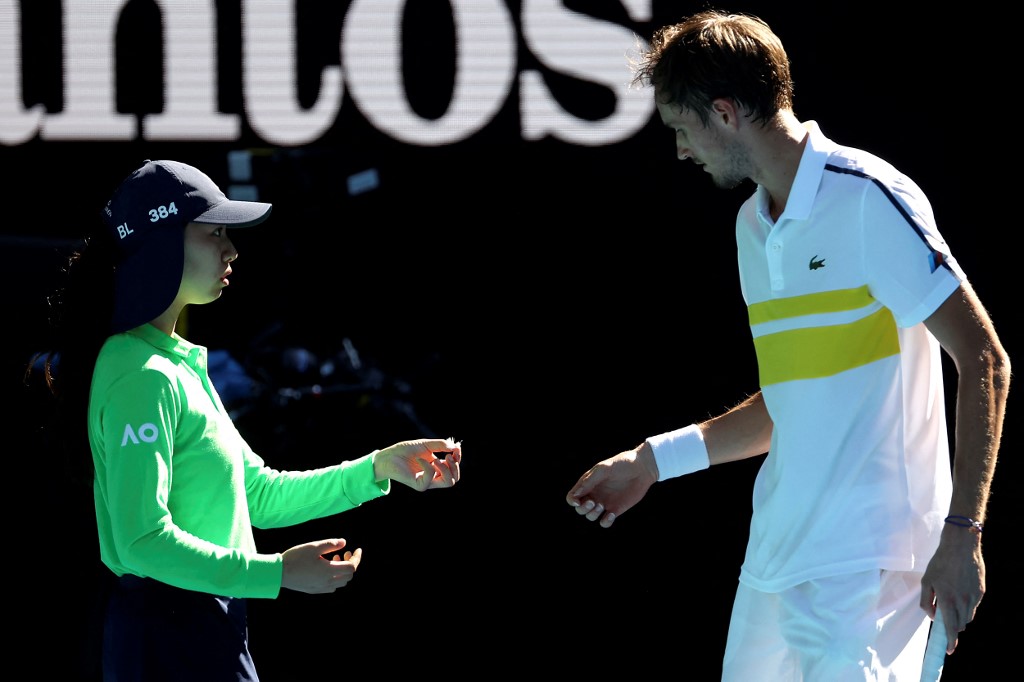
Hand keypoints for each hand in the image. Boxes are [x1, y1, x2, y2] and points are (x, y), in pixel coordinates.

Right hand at [281, 538, 361, 593]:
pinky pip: (331, 587)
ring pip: (340, 583)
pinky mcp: (314, 590)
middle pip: (348, 576)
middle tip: (345, 552)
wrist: (279, 573)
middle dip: (350, 563)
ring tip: (335, 559)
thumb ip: (331, 544)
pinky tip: (327, 569)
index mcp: (329, 571)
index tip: (357, 549)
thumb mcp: (314, 546)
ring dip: (343, 571)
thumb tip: (344, 542)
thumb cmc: (296, 557)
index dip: (357, 558)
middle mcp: (327, 582)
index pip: (351, 567)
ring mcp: (321, 588)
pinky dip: (335, 578)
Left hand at [373, 437, 461, 490]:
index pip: (454, 469)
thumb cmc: (406, 450)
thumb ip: (441, 445)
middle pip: (454, 479)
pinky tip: (419, 459)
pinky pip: (431, 477)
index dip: (458, 459)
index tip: (456, 449)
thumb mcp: (426, 445)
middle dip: (455, 466)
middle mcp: (433, 477)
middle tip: (448, 456)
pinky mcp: (419, 485)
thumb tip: (456, 447)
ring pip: (448, 482)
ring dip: (446, 468)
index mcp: (436, 468)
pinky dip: (428, 466)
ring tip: (438, 459)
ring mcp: (427, 482)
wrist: (389, 456)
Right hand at [565, 443, 657, 527]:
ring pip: (590, 516)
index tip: (578, 501)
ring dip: (592, 514)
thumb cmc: (622, 464)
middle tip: (593, 502)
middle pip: (580, 509)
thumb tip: (575, 495)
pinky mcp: (615, 510)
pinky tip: (611, 514)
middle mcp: (594, 494)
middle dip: (583, 508)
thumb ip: (589, 481)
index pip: (572, 496)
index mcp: (588, 483)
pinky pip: (604, 522)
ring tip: (601, 506)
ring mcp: (604, 503)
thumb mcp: (604, 469)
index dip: (572, 501)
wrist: (642, 469)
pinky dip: (605, 522)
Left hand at [918, 526, 985, 653]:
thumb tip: (932, 616)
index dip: (950, 641)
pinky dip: (966, 606)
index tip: (949, 651)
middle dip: (952, 627)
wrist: (961, 546)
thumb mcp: (926, 581)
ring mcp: (974, 597)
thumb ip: (926, 601)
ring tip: (951, 601)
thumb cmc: (940, 563)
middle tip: (945, 619)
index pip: (950, 627)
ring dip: (960, 616)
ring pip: (968, 616)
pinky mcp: (981, 591)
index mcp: (947, 599)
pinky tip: (960, 592)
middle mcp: (962, 601)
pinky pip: (974, 606)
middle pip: (960, 625)